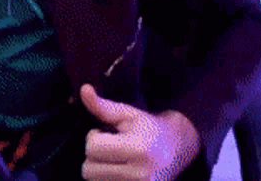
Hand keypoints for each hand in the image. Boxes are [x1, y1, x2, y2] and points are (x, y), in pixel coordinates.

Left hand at [80, 84, 199, 180]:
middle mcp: (140, 176)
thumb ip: (102, 106)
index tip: (108, 132)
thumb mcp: (127, 113)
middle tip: (112, 147)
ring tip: (116, 159)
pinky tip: (118, 170)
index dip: (94, 136)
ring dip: (98, 170)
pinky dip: (105, 179)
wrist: (176, 150)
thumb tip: (84, 89)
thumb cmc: (149, 128)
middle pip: (88, 170)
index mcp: (139, 150)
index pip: (92, 148)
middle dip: (94, 156)